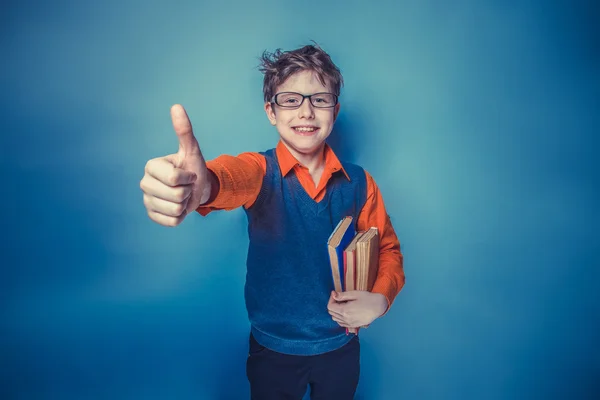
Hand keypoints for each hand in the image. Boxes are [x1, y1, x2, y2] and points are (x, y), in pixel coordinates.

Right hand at [140, 104, 214, 226]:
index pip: (174, 178)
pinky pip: (172, 222)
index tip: (187, 173)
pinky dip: (181, 217)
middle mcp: (145, 183)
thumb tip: (177, 106)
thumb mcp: (192, 149)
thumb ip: (184, 130)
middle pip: (176, 195)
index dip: (188, 177)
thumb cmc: (193, 166)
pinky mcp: (152, 216)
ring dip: (185, 204)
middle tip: (186, 185)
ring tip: (183, 196)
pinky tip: (178, 207)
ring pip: (175, 209)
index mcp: (151, 166)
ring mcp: (147, 201)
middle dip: (188, 191)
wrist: (197, 188)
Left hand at [327, 290, 387, 328]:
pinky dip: (340, 318)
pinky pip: (341, 324)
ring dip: (336, 311)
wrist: (379, 307)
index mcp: (345, 310)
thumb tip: (333, 294)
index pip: (330, 307)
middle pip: (331, 313)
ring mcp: (350, 324)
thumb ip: (342, 295)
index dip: (331, 299)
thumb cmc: (368, 298)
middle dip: (333, 304)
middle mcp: (346, 319)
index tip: (335, 294)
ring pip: (335, 319)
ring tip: (343, 305)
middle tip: (339, 298)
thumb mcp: (354, 294)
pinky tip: (345, 312)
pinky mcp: (354, 326)